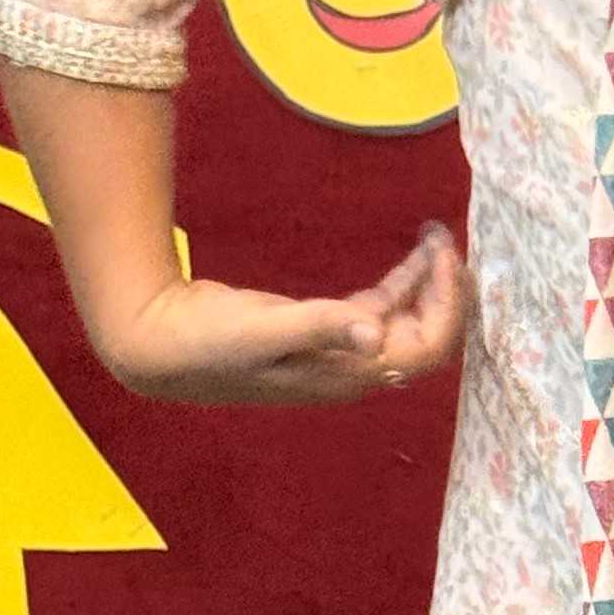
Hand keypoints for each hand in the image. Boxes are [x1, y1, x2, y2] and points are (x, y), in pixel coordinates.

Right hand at [107, 217, 467, 405]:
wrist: (160, 347)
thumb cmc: (210, 343)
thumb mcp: (268, 329)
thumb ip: (323, 327)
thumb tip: (377, 336)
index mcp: (349, 375)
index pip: (426, 349)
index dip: (447, 305)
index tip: (449, 256)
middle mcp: (352, 369)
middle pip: (425, 338)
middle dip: (447, 293)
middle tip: (454, 243)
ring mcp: (337, 352)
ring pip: (403, 322)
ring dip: (426, 285)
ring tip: (439, 239)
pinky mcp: (318, 332)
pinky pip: (375, 310)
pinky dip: (399, 284)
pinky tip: (412, 256)